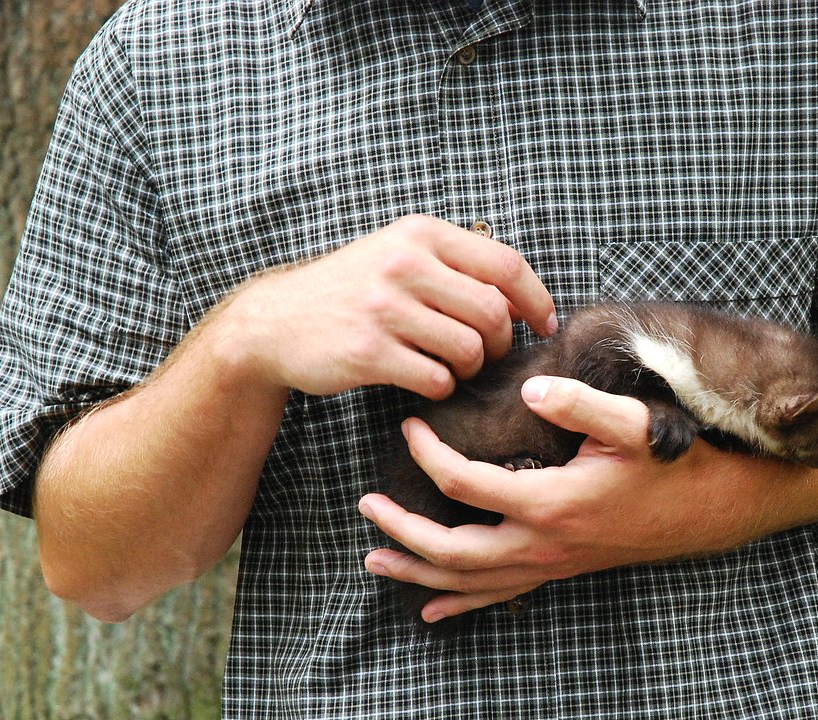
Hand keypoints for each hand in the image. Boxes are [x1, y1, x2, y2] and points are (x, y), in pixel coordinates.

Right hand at [212, 214, 556, 398]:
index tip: (543, 324)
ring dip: (469, 369)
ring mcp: (384, 308)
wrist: (274, 322)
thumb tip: (523, 298)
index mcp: (420, 234)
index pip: (506, 264)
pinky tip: (423, 379)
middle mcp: (404, 264)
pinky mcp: (368, 351)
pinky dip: (440, 387)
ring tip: (449, 366)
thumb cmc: (352, 291)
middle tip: (484, 354)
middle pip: (493, 313)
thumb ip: (454, 264)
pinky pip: (436, 379)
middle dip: (499, 343)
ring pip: (469, 350)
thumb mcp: (398, 253)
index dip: (536, 299)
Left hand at [359, 376, 785, 622]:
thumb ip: (580, 403)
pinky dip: (460, 604)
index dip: (428, 454)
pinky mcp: (560, 570)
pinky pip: (500, 596)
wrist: (712, 511)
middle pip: (451, 550)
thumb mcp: (634, 424)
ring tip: (375, 561)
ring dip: (419, 572)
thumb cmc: (674, 465)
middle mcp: (542, 544)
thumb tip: (530, 384)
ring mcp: (550, 564)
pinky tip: (431, 612)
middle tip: (366, 506)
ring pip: (469, 582)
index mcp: (550, 502)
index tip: (410, 425)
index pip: (464, 484)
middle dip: (403, 530)